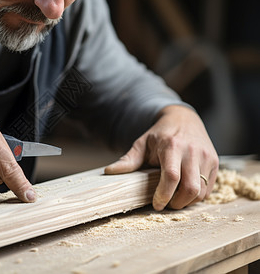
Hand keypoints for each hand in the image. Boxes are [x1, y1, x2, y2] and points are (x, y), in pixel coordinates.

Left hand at [104, 105, 218, 210]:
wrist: (184, 119)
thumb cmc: (160, 134)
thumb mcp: (142, 143)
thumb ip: (128, 160)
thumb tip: (109, 171)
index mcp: (172, 146)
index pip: (171, 176)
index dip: (164, 195)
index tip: (156, 204)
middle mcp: (192, 152)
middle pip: (190, 188)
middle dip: (177, 203)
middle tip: (165, 205)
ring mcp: (206, 157)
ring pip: (201, 191)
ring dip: (187, 202)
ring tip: (174, 199)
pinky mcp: (215, 162)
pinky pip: (208, 188)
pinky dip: (197, 196)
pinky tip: (184, 192)